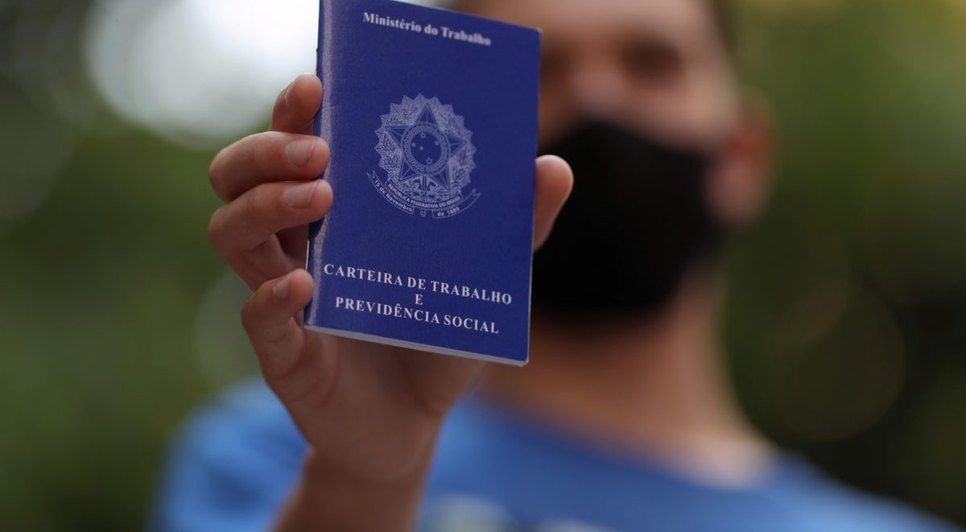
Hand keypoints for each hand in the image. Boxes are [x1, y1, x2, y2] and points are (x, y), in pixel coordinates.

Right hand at [207, 74, 571, 529]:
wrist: (417, 422)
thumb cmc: (438, 335)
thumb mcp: (483, 276)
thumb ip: (516, 225)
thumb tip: (554, 167)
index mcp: (331, 215)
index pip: (287, 148)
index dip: (290, 114)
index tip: (316, 88)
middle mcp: (294, 245)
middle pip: (235, 177)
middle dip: (265, 151)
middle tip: (317, 151)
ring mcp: (280, 297)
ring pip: (230, 234)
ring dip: (266, 207)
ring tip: (321, 199)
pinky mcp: (284, 354)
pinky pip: (255, 317)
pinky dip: (271, 296)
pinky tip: (304, 285)